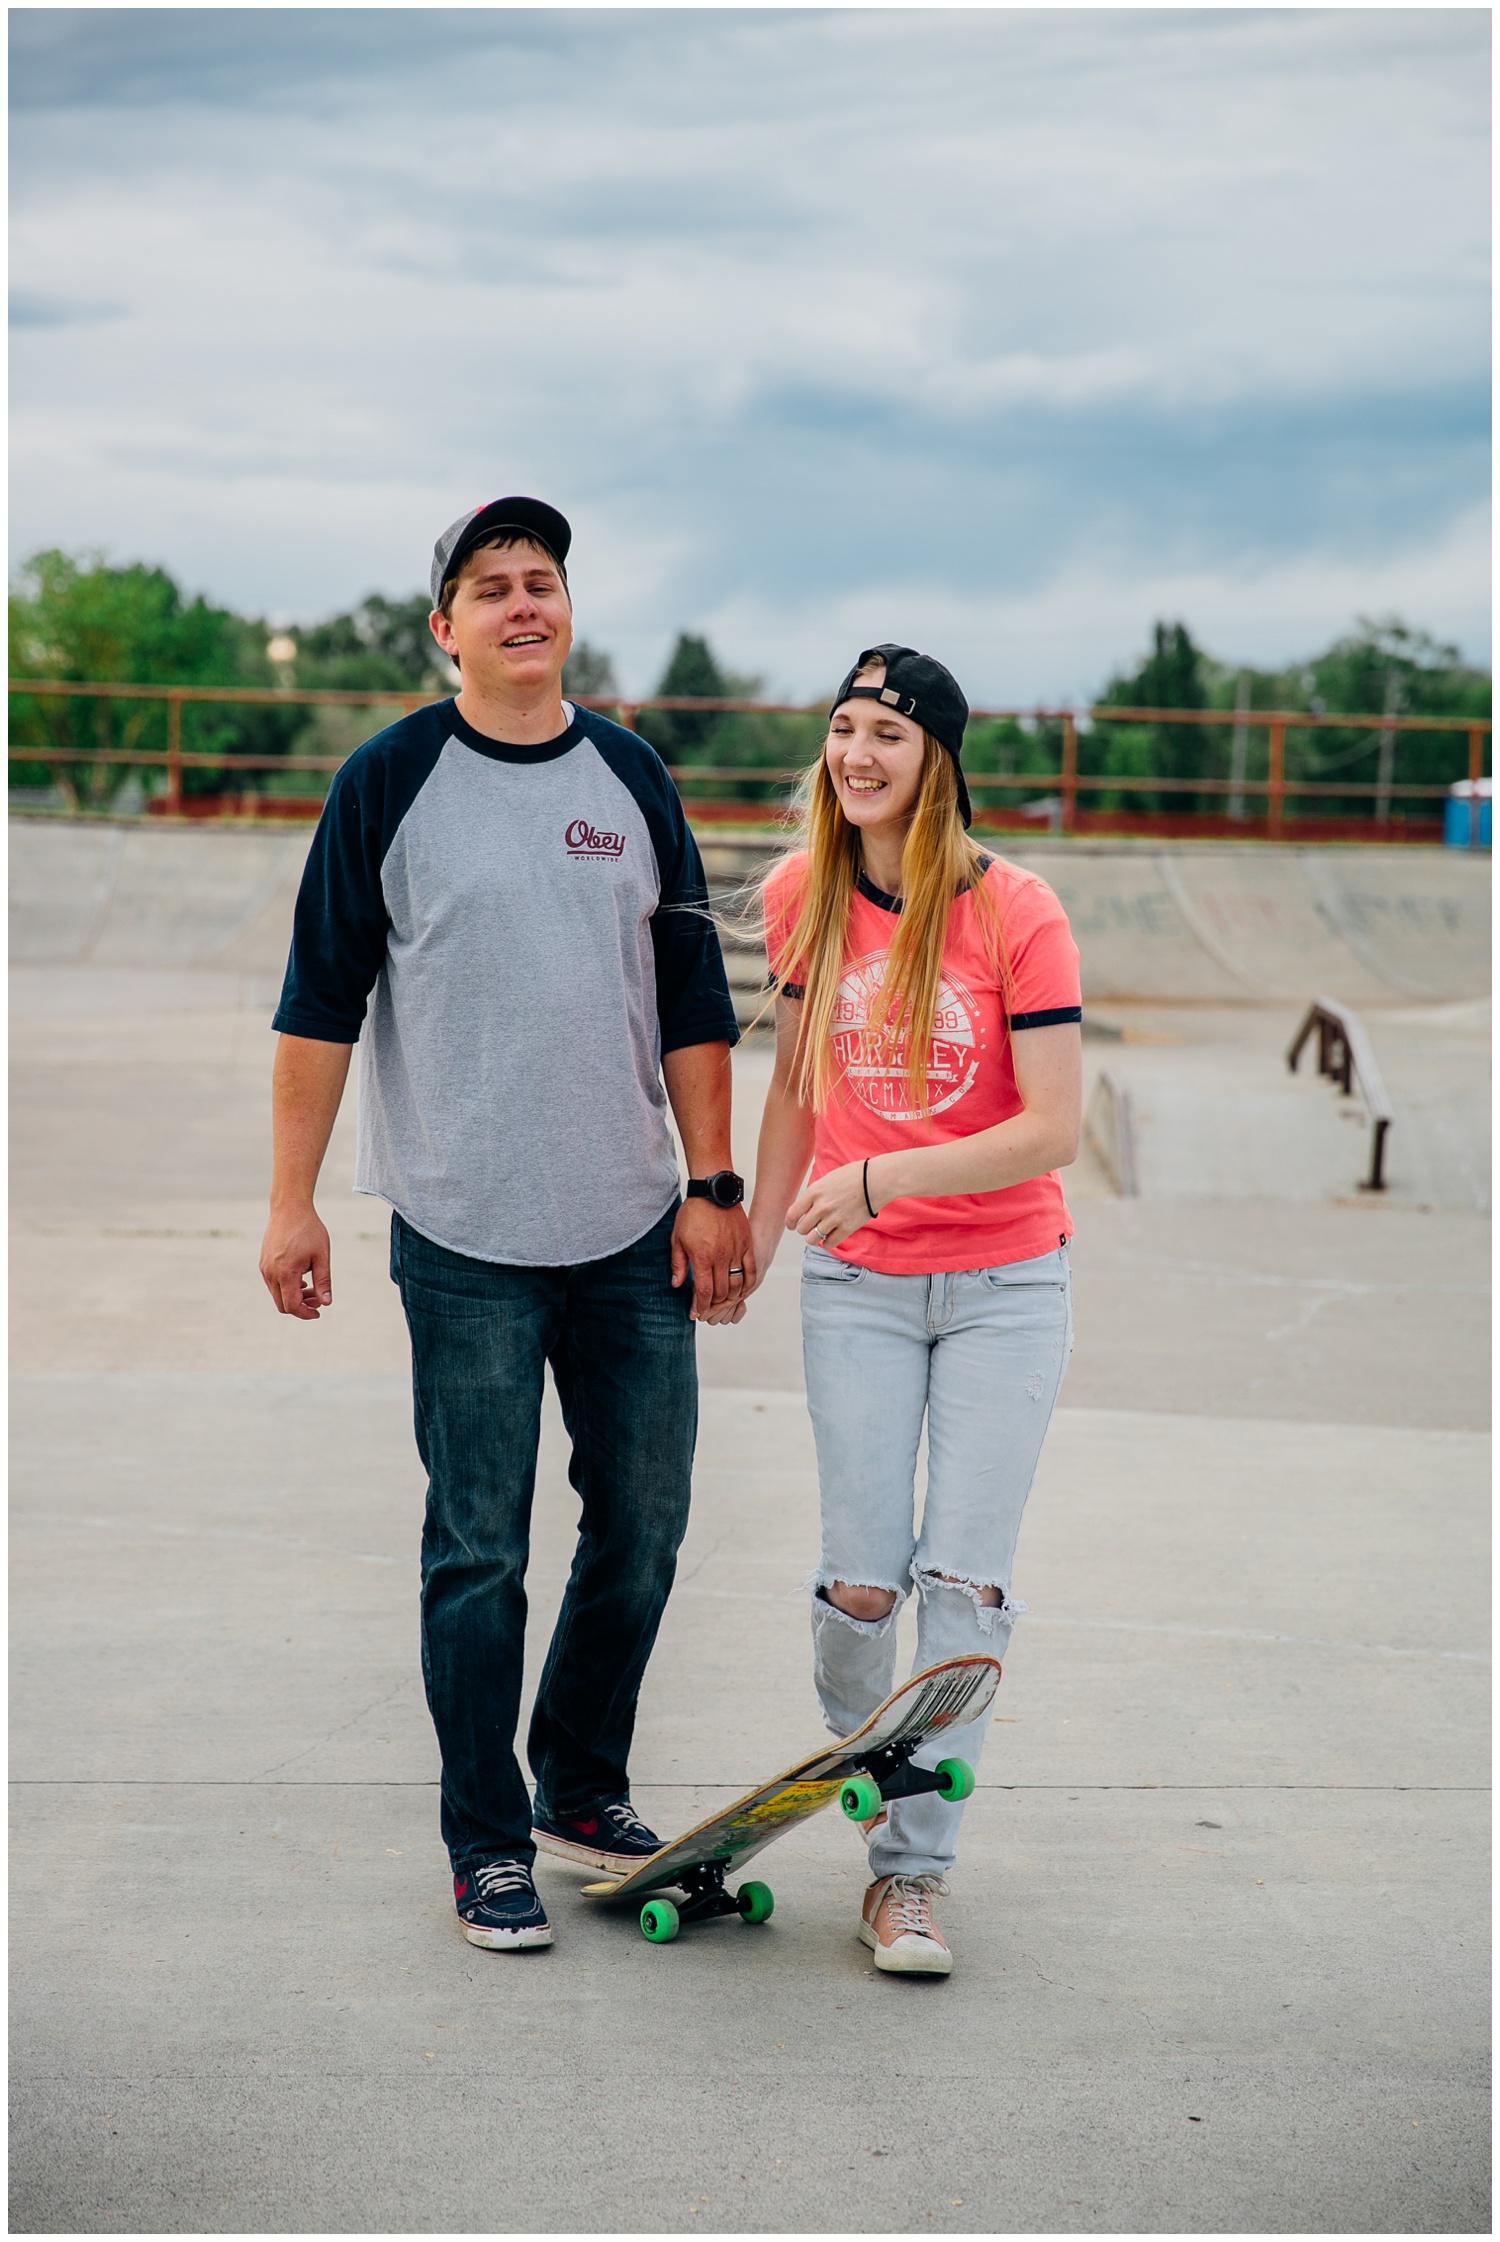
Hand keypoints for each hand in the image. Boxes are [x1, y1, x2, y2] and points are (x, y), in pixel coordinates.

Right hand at [260, 1202, 332, 1319]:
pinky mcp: (263, 1262)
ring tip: (312, 1288)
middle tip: (318, 1300)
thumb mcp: (322, 1256)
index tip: (319, 1311)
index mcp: (285, 1273)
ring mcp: (264, 1268)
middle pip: (282, 1304)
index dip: (306, 1313)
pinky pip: (273, 1284)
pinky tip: (301, 1279)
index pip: (292, 1306)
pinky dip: (286, 1287)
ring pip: (277, 1295)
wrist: (289, 1208)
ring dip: (294, 1297)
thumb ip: (323, 1281)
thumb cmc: (309, 1230)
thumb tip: (327, 1303)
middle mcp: (270, 1273)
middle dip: (301, 1307)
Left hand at [671, 1198, 755, 1322]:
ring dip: (730, 1297)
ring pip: (737, 1284)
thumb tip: (677, 1285)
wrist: (713, 1192)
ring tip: (722, 1301)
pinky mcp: (747, 1245)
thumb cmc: (692, 1214)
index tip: (696, 1313)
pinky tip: (742, 1291)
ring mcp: (736, 1251)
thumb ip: (679, 1264)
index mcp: (702, 1257)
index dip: (700, 1306)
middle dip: (713, 1305)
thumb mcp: (677, 1239)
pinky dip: (748, 1284)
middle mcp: (721, 1257)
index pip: (704, 1292)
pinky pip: (751, 1270)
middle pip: (721, 1292)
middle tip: (707, 1309)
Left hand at [787, 1160, 877, 1250]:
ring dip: (814, 1238)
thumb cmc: (854, 1176)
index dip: (790, 1223)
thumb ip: (815, 1193)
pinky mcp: (846, 1229)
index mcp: (814, 1192)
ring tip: (819, 1233)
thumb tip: (806, 1208)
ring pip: (813, 1239)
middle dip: (805, 1229)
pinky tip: (831, 1237)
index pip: (792, 1214)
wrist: (877, 1180)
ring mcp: (834, 1219)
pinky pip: (828, 1244)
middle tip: (811, 1227)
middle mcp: (821, 1207)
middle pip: (802, 1229)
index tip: (792, 1225)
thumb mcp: (828, 1179)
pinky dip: (827, 1243)